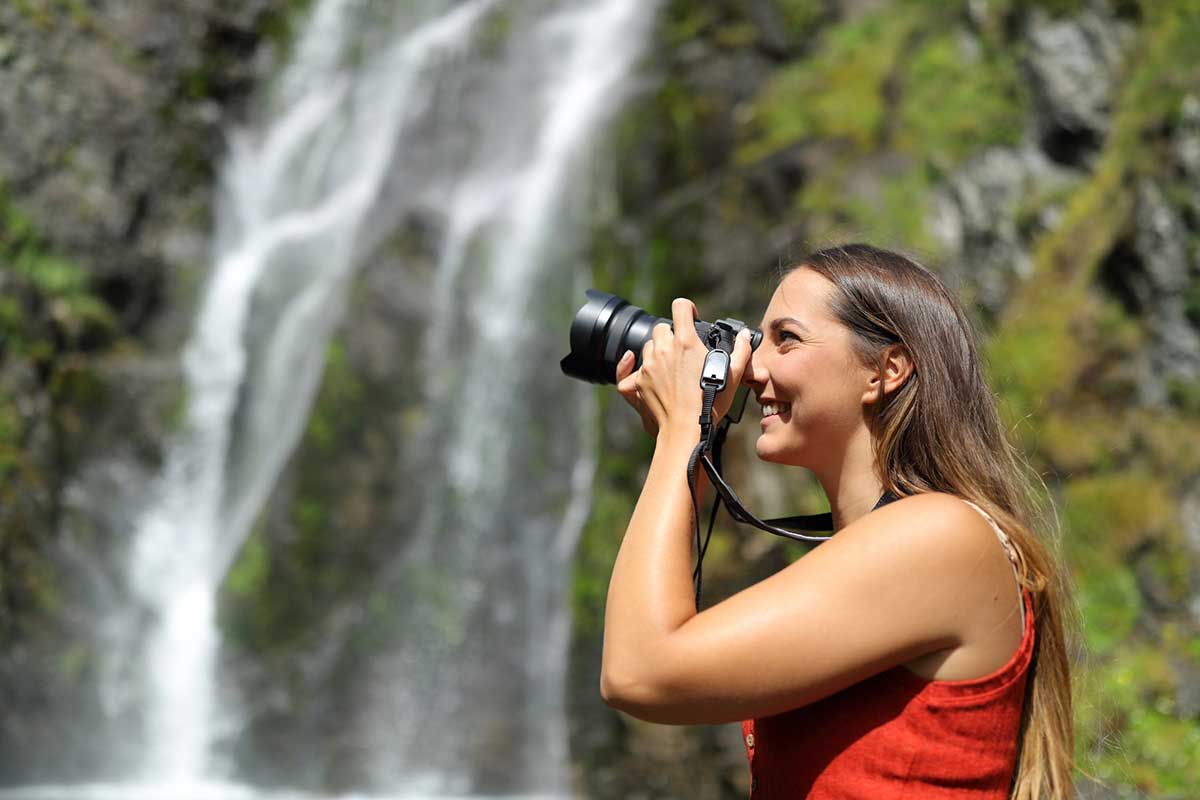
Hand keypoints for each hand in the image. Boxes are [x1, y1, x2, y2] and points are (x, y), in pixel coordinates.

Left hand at [614, 298, 753, 439]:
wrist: (688, 429)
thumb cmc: (712, 403)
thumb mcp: (734, 375)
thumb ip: (742, 351)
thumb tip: (746, 336)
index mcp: (686, 342)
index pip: (680, 307)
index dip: (687, 308)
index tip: (690, 317)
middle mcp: (663, 350)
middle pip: (660, 329)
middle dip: (670, 335)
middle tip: (682, 351)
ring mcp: (648, 366)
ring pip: (647, 347)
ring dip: (657, 352)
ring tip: (670, 368)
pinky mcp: (638, 383)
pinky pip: (631, 370)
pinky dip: (634, 369)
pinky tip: (641, 370)